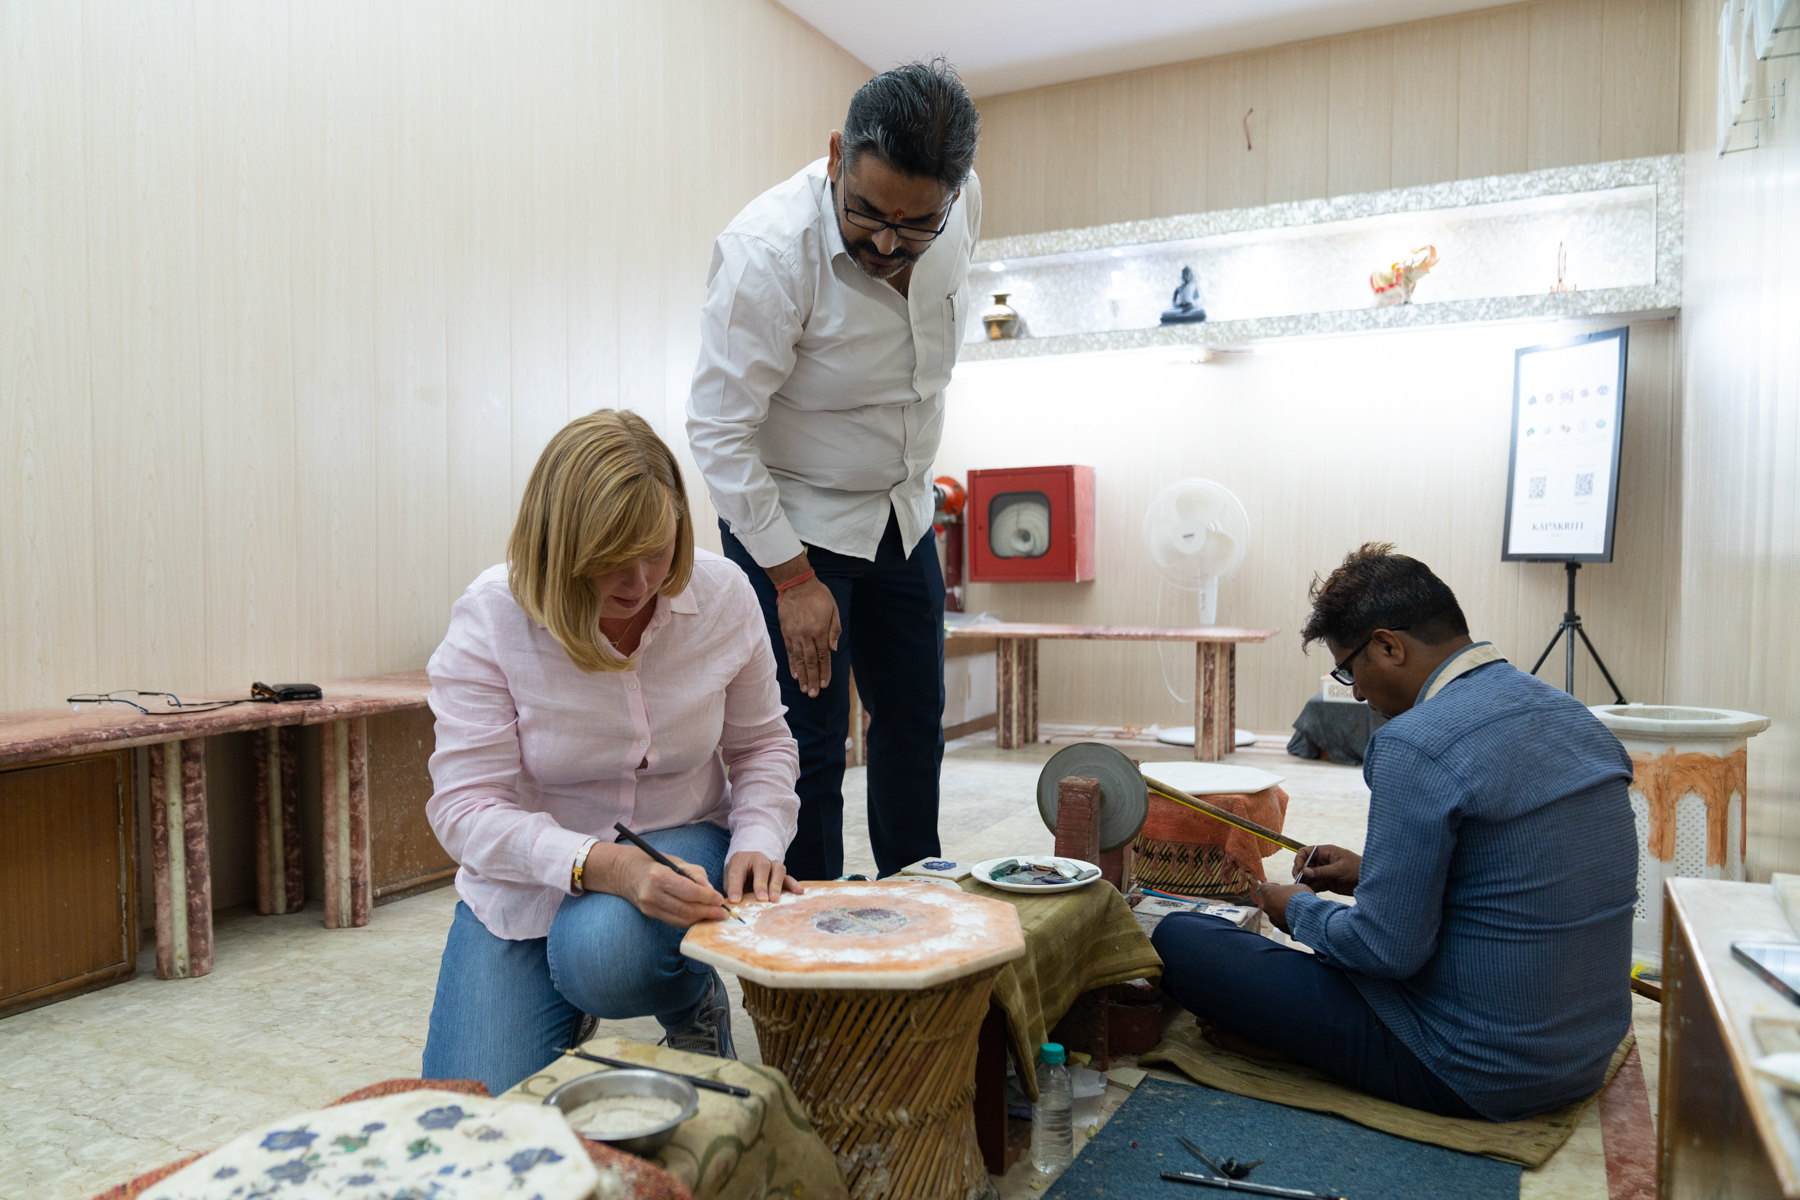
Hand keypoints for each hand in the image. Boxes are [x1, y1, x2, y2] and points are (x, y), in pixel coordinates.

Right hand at [586, 842, 727, 927]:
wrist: (625, 872)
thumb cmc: (654, 862)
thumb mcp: (676, 861)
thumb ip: (695, 874)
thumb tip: (711, 891)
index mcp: (659, 876)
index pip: (688, 891)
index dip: (706, 898)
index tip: (720, 899)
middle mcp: (652, 894)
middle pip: (685, 908)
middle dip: (707, 912)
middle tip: (723, 912)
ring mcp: (649, 907)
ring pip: (681, 918)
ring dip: (701, 919)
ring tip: (715, 916)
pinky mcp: (650, 914)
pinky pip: (674, 921)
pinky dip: (690, 921)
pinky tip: (701, 917)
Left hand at [724, 851, 805, 902]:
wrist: (749, 860)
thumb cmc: (738, 872)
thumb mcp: (729, 878)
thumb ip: (730, 889)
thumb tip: (730, 906)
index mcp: (740, 860)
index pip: (737, 871)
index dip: (735, 886)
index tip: (734, 900)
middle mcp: (758, 859)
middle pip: (762, 868)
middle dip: (761, 884)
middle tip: (761, 898)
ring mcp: (772, 864)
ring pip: (777, 870)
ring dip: (776, 885)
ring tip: (774, 899)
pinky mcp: (780, 872)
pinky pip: (788, 877)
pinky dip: (794, 884)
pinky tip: (799, 892)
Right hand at [775, 576, 839, 697]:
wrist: (796, 583)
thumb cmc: (818, 595)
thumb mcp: (833, 609)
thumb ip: (834, 630)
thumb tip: (833, 650)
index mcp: (819, 630)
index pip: (823, 656)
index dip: (824, 671)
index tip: (825, 684)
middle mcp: (806, 635)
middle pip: (810, 662)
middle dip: (813, 679)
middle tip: (813, 694)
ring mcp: (794, 635)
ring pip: (798, 659)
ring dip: (802, 676)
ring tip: (804, 689)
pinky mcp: (785, 632)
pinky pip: (789, 651)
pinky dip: (792, 664)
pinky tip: (795, 674)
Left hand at [1256, 882, 1308, 933]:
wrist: (1306, 915)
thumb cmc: (1301, 897)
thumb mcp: (1298, 887)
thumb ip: (1290, 889)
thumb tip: (1293, 892)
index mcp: (1268, 892)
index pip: (1264, 887)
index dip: (1272, 886)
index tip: (1279, 887)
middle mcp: (1266, 905)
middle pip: (1269, 900)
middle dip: (1277, 899)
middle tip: (1288, 899)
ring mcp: (1271, 917)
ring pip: (1274, 912)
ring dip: (1281, 911)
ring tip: (1293, 910)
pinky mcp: (1278, 926)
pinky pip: (1280, 922)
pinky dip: (1286, 920)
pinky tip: (1295, 918)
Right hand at [1291, 844, 1361, 894]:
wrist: (1371, 882)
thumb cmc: (1358, 869)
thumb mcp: (1340, 869)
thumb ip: (1322, 871)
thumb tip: (1305, 872)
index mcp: (1326, 852)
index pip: (1306, 852)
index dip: (1300, 860)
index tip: (1299, 870)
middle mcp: (1323, 861)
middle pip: (1305, 864)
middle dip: (1300, 872)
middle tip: (1299, 881)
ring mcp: (1325, 872)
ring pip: (1309, 876)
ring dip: (1304, 881)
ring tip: (1302, 889)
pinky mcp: (1328, 883)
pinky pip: (1315, 884)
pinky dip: (1311, 888)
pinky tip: (1309, 892)